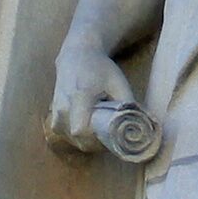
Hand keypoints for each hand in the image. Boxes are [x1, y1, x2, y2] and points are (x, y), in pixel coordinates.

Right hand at [46, 38, 139, 155]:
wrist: (76, 56)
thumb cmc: (100, 68)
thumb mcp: (119, 83)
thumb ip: (129, 105)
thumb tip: (144, 125)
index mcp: (79, 96)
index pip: (81, 131)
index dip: (97, 139)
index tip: (111, 135)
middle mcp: (63, 106)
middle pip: (79, 140)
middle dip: (97, 143)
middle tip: (111, 134)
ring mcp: (55, 112)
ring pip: (72, 140)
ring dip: (88, 141)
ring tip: (101, 128)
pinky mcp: (54, 116)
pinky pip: (66, 135)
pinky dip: (78, 137)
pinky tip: (89, 127)